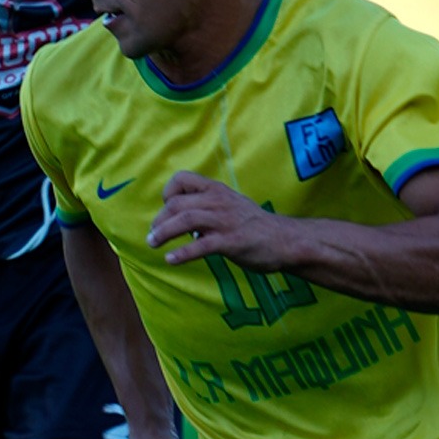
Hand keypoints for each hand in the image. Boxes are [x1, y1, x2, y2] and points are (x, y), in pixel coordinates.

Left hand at [148, 172, 295, 271]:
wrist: (286, 240)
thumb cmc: (256, 225)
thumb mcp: (232, 206)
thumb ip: (209, 208)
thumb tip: (185, 224)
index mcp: (217, 190)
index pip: (182, 178)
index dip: (168, 192)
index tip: (167, 208)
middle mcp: (219, 201)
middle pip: (178, 203)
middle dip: (159, 220)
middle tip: (153, 235)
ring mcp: (224, 221)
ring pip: (185, 220)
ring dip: (164, 233)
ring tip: (153, 244)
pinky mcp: (231, 242)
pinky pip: (200, 246)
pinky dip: (182, 253)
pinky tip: (171, 260)